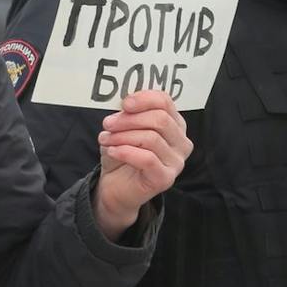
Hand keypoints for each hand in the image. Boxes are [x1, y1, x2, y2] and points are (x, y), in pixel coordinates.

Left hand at [95, 91, 192, 236]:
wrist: (114, 187)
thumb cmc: (122, 154)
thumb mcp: (123, 129)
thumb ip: (129, 114)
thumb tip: (126, 103)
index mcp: (174, 124)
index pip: (165, 102)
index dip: (144, 99)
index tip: (124, 103)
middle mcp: (181, 142)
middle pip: (160, 119)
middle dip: (129, 119)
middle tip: (108, 124)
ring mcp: (176, 162)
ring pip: (151, 138)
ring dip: (123, 136)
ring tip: (105, 139)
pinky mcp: (166, 178)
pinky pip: (147, 159)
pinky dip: (126, 152)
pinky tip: (112, 151)